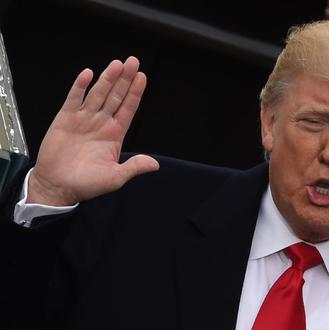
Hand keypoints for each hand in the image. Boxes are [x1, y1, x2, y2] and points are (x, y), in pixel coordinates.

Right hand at [27, 56, 158, 205]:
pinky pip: (74, 98)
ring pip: (98, 94)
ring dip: (107, 78)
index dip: (135, 93)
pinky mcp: (65, 118)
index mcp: (114, 134)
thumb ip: (134, 167)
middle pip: (116, 96)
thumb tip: (155, 164)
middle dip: (125, 79)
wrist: (56, 186)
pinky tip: (88, 74)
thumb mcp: (115, 178)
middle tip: (133, 62)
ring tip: (117, 64)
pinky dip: (80, 86)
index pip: (128, 109)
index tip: (143, 78)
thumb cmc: (86, 184)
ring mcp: (84, 119)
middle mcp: (101, 123)